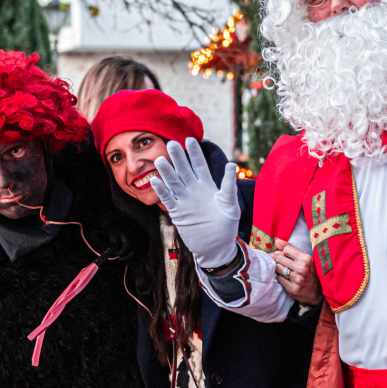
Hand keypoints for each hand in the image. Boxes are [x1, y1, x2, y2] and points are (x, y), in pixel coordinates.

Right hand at [151, 138, 240, 267]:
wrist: (217, 248)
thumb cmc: (226, 226)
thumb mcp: (230, 204)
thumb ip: (229, 185)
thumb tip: (231, 164)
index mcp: (208, 186)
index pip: (199, 165)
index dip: (195, 153)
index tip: (190, 139)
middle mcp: (194, 190)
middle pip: (184, 170)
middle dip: (178, 157)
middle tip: (171, 143)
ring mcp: (185, 201)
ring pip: (173, 182)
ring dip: (167, 172)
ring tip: (160, 159)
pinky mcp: (178, 213)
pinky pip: (168, 199)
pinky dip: (162, 191)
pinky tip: (155, 181)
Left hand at [272, 239, 322, 304]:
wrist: (317, 293)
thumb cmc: (310, 273)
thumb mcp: (305, 258)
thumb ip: (291, 248)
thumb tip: (276, 240)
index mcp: (306, 258)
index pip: (286, 249)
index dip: (282, 251)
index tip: (282, 254)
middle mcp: (302, 268)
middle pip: (279, 258)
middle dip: (277, 259)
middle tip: (279, 262)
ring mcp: (297, 279)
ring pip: (278, 268)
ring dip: (278, 268)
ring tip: (283, 270)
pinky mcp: (293, 289)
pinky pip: (279, 279)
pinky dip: (280, 277)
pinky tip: (285, 278)